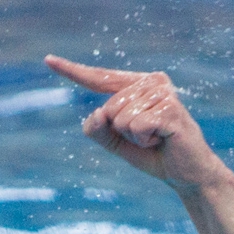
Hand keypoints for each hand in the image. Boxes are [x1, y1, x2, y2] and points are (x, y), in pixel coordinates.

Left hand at [45, 55, 231, 193]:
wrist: (186, 173)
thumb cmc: (152, 154)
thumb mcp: (115, 141)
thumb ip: (98, 128)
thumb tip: (98, 113)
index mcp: (138, 84)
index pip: (100, 78)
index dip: (72, 71)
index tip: (47, 60)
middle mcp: (152, 81)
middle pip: (107, 107)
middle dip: (120, 131)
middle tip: (147, 137)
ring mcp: (163, 93)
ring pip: (119, 118)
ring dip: (134, 137)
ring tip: (155, 138)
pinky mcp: (171, 108)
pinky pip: (135, 125)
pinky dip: (144, 140)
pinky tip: (162, 140)